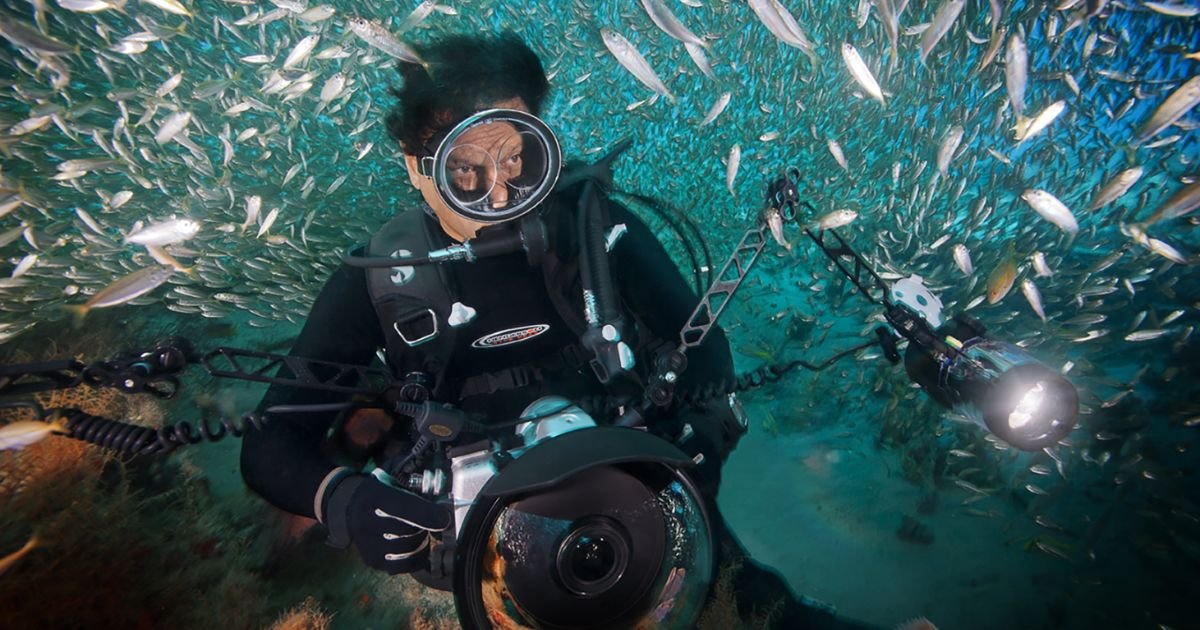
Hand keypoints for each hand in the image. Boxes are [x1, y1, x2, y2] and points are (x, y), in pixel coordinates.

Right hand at [323, 474, 450, 573]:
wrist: (349, 508)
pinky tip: (416, 546)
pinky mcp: (373, 560)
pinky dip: (416, 557)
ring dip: (421, 541)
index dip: (430, 515)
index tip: (444, 517)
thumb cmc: (378, 493)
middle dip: (426, 526)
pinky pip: (404, 565)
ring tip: (418, 531)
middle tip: (428, 520)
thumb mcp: (393, 481)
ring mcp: (368, 545)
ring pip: (410, 549)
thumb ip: (417, 491)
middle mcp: (367, 522)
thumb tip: (443, 510)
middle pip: (411, 531)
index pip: (406, 508)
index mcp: (374, 496)